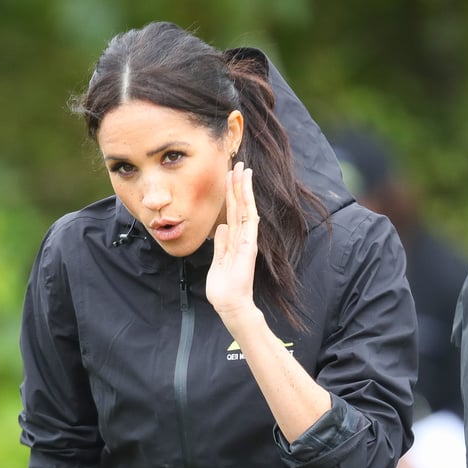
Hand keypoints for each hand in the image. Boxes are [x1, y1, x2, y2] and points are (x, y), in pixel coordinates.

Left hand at [206, 162, 260, 329]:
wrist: (230, 304)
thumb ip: (221, 244)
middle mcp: (243, 237)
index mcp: (235, 239)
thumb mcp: (218, 261)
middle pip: (240, 206)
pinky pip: (248, 220)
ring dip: (243, 188)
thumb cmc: (224, 287)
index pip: (232, 212)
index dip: (231, 194)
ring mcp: (247, 240)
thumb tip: (220, 228)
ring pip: (245, 208)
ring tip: (242, 169)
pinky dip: (248, 204)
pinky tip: (246, 189)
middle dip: (238, 184)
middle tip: (238, 163)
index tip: (229, 176)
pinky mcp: (248, 246)